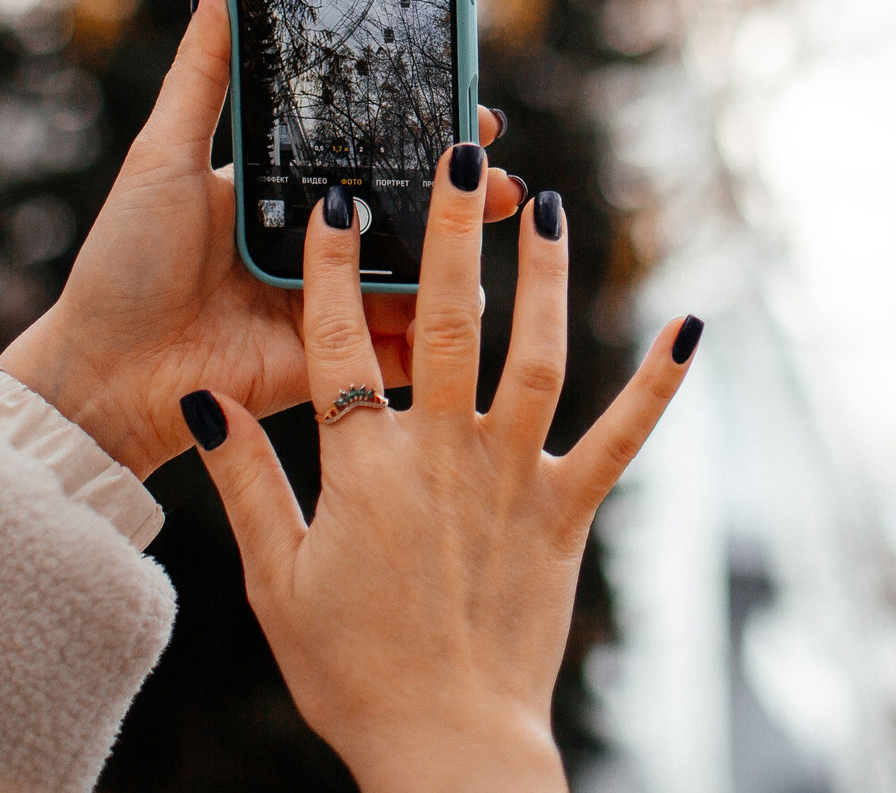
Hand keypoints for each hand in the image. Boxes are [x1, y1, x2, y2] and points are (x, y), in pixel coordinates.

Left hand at [0, 0, 526, 477]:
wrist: (103, 375)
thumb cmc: (122, 262)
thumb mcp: (161, 156)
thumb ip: (200, 75)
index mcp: (281, 191)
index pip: (367, 148)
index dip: (420, 126)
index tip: (467, 106)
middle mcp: (313, 244)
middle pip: (407, 209)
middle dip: (462, 189)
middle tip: (499, 172)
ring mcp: (328, 303)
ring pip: (417, 273)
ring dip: (464, 250)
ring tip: (500, 220)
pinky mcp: (333, 362)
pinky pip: (398, 344)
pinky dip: (439, 326)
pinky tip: (477, 298)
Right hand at [179, 148, 700, 791]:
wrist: (447, 745)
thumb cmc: (353, 670)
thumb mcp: (276, 580)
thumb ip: (246, 481)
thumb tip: (207, 400)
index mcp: (363, 470)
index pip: (333, 345)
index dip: (325, 267)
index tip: (330, 197)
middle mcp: (441, 456)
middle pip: (440, 323)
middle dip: (448, 235)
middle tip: (459, 161)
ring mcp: (511, 479)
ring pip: (532, 357)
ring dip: (543, 279)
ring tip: (547, 209)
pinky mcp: (567, 512)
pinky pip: (620, 438)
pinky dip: (656, 384)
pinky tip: (688, 327)